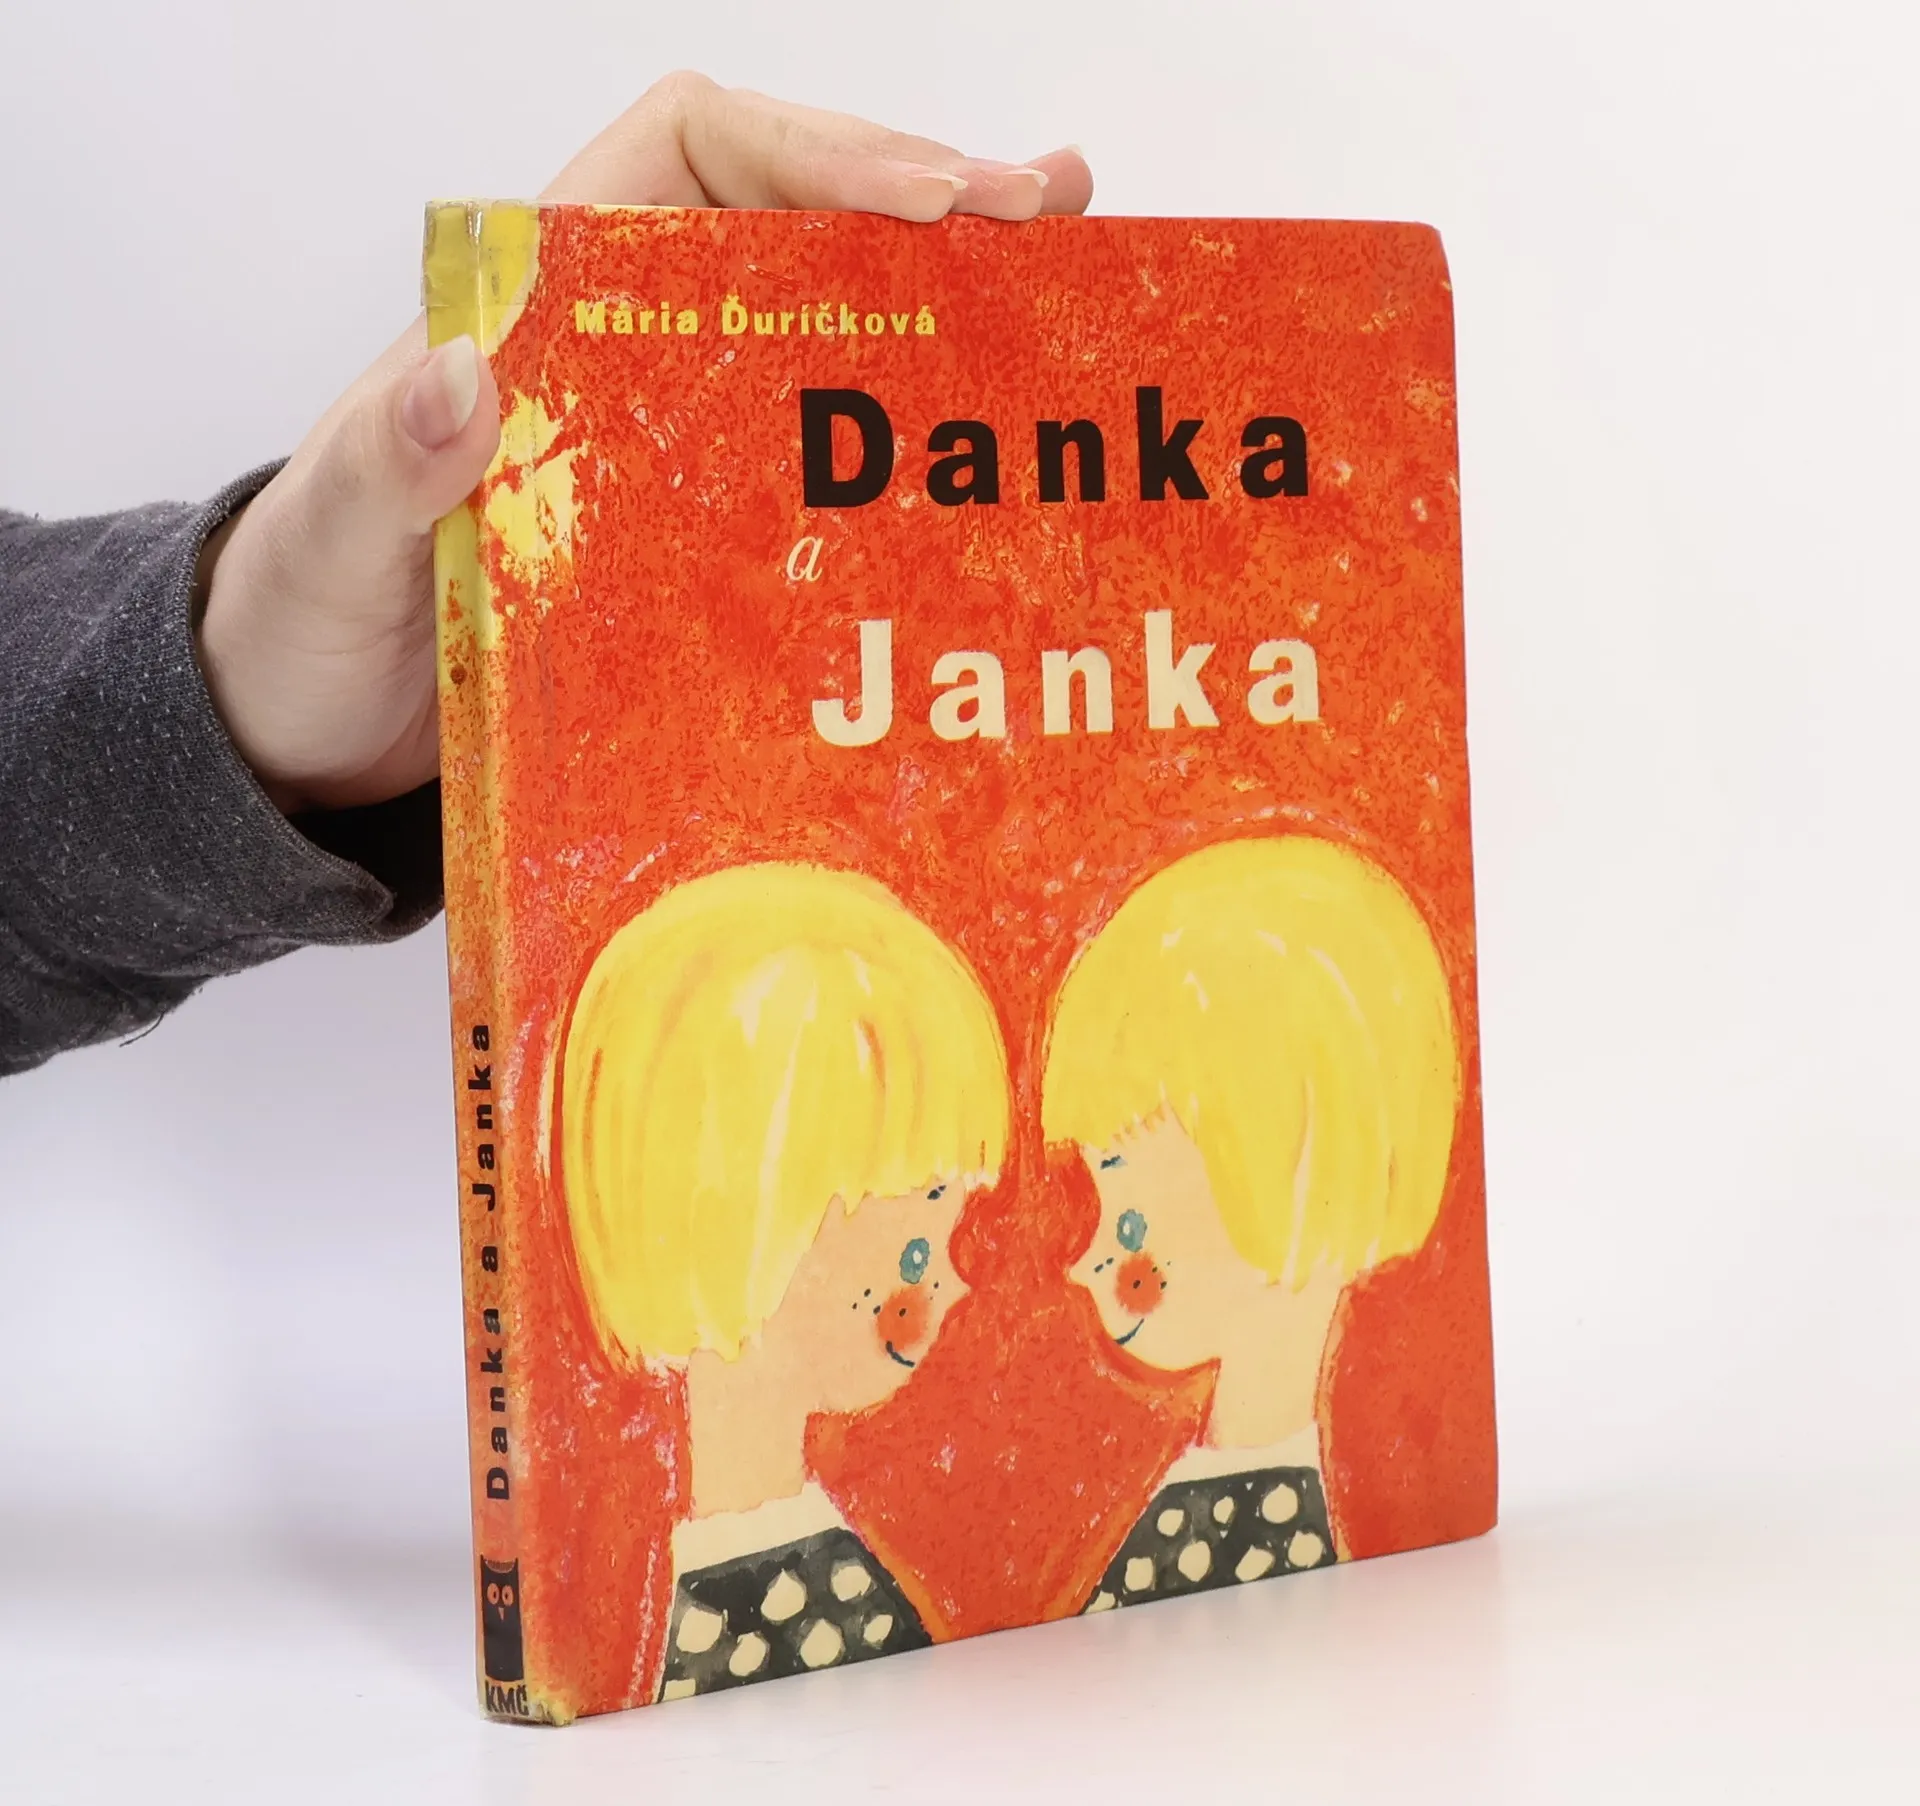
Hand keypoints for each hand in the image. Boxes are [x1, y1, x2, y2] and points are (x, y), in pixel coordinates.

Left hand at [195, 75, 1092, 813]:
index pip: (697, 152)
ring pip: (829, 332)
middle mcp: (626, 350)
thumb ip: (379, 468)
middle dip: (928, 204)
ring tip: (1067, 283)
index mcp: (540, 304)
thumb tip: (460, 372)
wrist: (313, 739)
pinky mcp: (702, 539)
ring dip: (944, 304)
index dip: (821, 151)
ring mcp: (676, 444)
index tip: (927, 202)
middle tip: (1051, 218)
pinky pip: (820, 464)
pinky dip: (904, 442)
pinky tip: (982, 447)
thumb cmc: (305, 625)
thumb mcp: (332, 547)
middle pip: (796, 223)